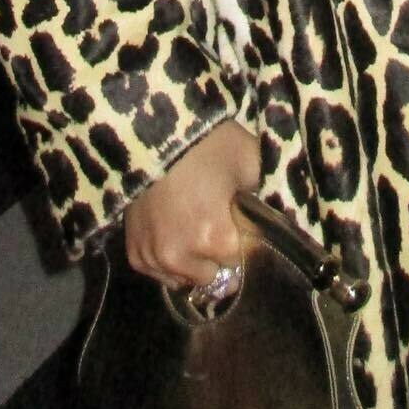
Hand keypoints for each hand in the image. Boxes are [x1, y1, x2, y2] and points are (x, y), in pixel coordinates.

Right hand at [123, 119, 259, 288]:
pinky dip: (168, 257)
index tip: (242, 223)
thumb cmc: (207, 143)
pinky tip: (171, 229)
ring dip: (192, 260)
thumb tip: (273, 215)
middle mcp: (183, 259)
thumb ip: (265, 194)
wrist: (153, 130)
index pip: (244, 261)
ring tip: (192, 224)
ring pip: (187, 278)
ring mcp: (155, 259)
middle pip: (214, 274)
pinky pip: (160, 273)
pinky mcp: (135, 255)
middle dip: (218, 253)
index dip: (246, 240)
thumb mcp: (249, 160)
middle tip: (215, 219)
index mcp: (217, 239)